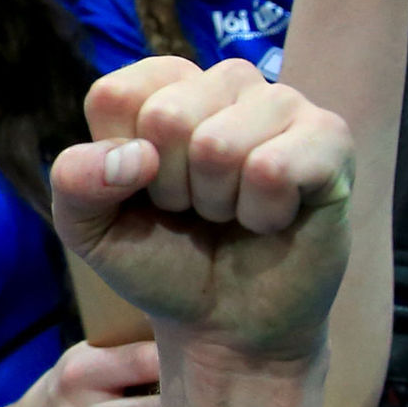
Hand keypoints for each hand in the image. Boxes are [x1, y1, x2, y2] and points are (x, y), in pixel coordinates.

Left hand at [53, 57, 352, 365]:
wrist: (225, 323)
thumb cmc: (160, 260)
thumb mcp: (89, 228)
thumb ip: (76, 179)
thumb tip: (134, 155)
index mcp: (162, 87)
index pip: (115, 95)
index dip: (117, 164)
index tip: (143, 192)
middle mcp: (224, 82)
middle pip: (167, 117)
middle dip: (171, 188)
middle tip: (194, 210)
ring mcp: (283, 103)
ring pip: (219, 144)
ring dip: (217, 203)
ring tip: (232, 214)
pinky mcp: (331, 139)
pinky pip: (275, 167)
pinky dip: (262, 214)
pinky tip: (272, 219)